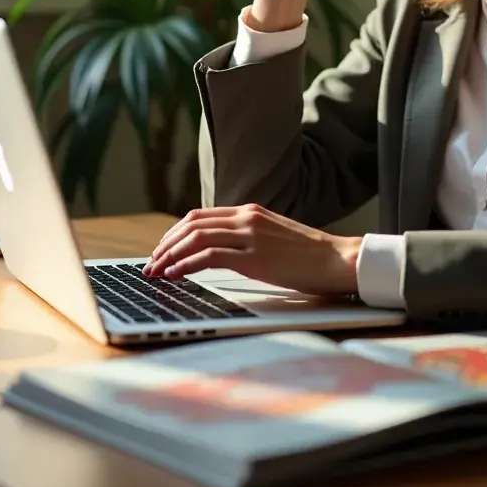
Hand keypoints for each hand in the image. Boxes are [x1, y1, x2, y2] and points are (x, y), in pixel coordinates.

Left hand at [143, 204, 362, 295]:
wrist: (336, 259)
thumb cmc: (308, 255)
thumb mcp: (273, 236)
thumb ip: (248, 236)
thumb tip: (221, 251)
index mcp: (250, 211)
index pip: (200, 216)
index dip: (174, 233)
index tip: (161, 249)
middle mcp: (247, 218)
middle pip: (191, 224)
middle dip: (165, 244)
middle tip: (150, 262)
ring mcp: (250, 236)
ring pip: (195, 238)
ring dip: (169, 255)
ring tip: (155, 271)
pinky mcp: (254, 257)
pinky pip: (209, 257)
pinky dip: (185, 265)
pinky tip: (174, 275)